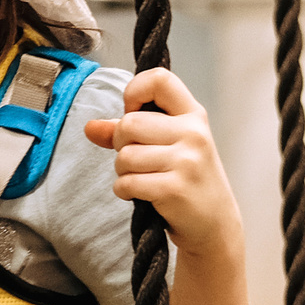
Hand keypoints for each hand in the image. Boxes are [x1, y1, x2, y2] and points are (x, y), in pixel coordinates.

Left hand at [83, 69, 242, 261]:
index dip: (134, 92)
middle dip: (120, 143)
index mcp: (193, 115)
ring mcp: (187, 161)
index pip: (159, 79)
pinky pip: (127, 182)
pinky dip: (124, 190)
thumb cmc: (187, 181)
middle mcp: (193, 133)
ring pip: (125, 155)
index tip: (134, 113)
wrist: (214, 225)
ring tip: (141, 178)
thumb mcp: (167, 148)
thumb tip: (90, 127)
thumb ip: (129, 133)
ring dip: (122, 171)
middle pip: (130, 123)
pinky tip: (141, 194)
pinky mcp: (175, 188)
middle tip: (136, 159)